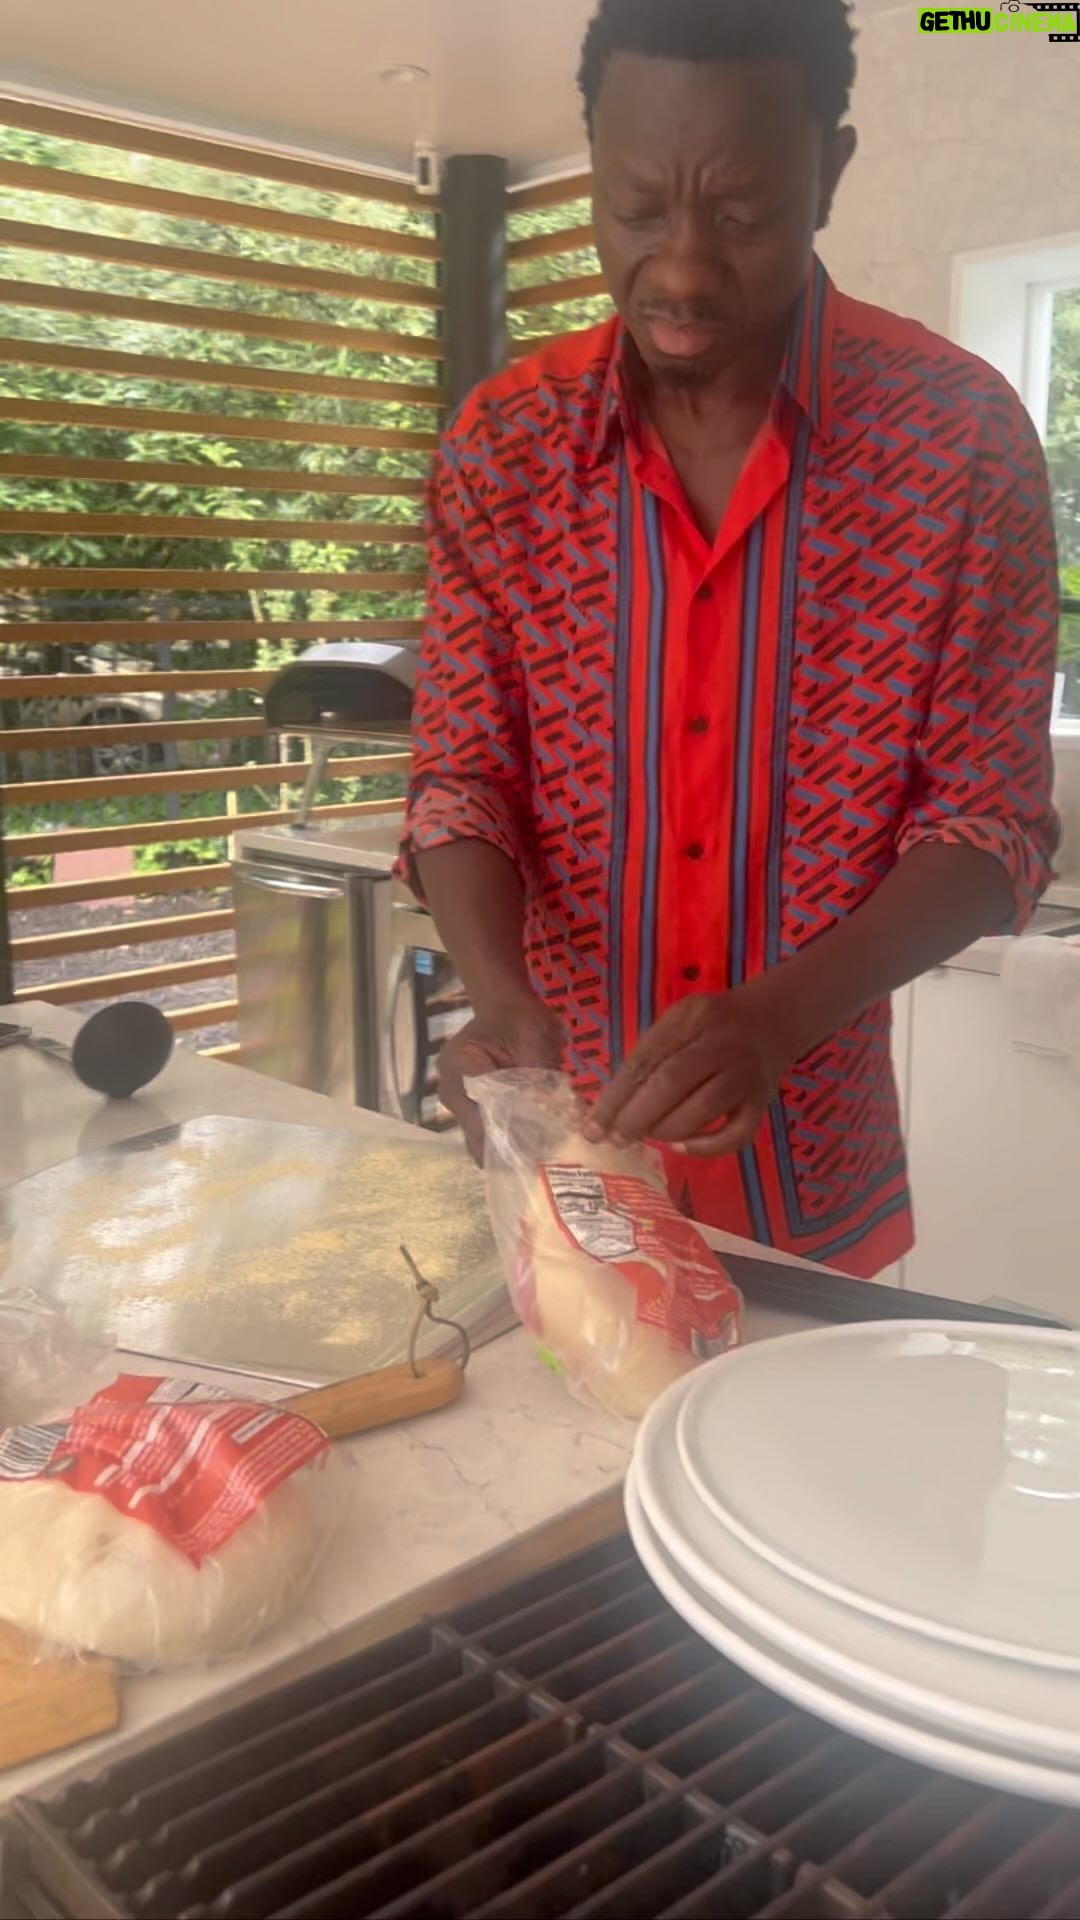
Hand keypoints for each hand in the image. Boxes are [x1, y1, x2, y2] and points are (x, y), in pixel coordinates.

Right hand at [440, 994, 562, 1163]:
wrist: (505, 1005)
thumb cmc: (520, 1018)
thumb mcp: (536, 1041)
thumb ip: (540, 1079)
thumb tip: (553, 1117)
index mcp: (461, 1065)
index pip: (485, 1111)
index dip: (512, 1134)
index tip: (539, 1150)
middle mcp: (450, 1087)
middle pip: (477, 1133)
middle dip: (509, 1148)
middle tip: (540, 1162)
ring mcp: (455, 1100)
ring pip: (478, 1138)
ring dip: (505, 1148)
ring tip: (536, 1158)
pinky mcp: (465, 1106)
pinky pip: (482, 1132)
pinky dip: (503, 1140)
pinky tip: (528, 1147)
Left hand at [587, 984, 794, 1156]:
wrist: (774, 1017)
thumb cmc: (712, 1023)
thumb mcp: (680, 1020)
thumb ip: (651, 1053)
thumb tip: (611, 1106)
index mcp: (690, 1018)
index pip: (644, 1060)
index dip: (614, 1097)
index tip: (592, 1126)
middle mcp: (720, 1043)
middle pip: (670, 1083)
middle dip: (635, 1117)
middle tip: (615, 1139)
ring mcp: (745, 1073)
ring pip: (702, 1109)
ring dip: (665, 1130)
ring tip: (647, 1136)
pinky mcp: (764, 1100)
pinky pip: (737, 1133)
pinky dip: (707, 1146)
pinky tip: (682, 1146)